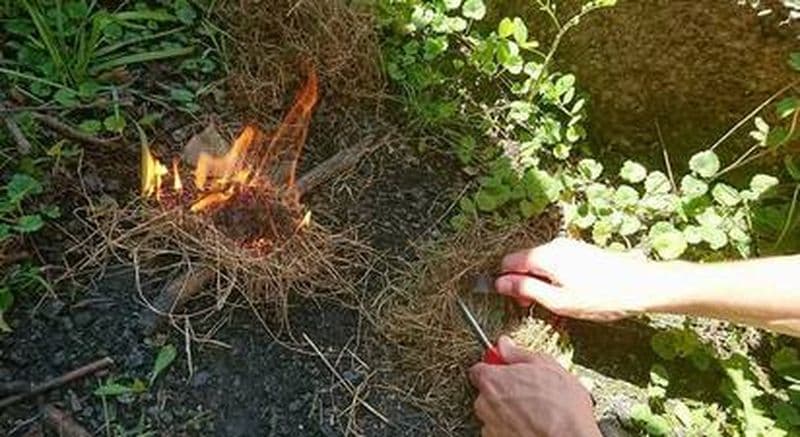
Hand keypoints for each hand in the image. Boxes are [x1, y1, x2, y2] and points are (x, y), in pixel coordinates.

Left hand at [469, 337, 599, 436]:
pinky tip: (531, 424)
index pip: (479, 369)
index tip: (506, 368)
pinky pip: (501, 431)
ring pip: (494, 414)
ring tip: (533, 411)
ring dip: (508, 411)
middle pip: (486, 392)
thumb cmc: (562, 408)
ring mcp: (490, 427)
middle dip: (503, 390)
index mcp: (492, 381)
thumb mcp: (546, 366)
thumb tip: (506, 345)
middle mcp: (485, 405)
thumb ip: (518, 353)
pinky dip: (512, 428)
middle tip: (526, 391)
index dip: (494, 368)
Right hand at [495, 238, 676, 320]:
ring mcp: (568, 246)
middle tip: (535, 305)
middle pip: (524, 260)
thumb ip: (526, 289)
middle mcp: (554, 245)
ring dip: (539, 280)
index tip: (517, 301)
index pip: (508, 262)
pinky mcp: (580, 251)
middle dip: (523, 282)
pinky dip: (552, 275)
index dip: (506, 282)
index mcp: (544, 255)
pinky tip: (568, 292)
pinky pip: (555, 261)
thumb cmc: (600, 297)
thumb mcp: (558, 301)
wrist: (641, 285)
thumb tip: (500, 283)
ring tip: (555, 302)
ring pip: (540, 261)